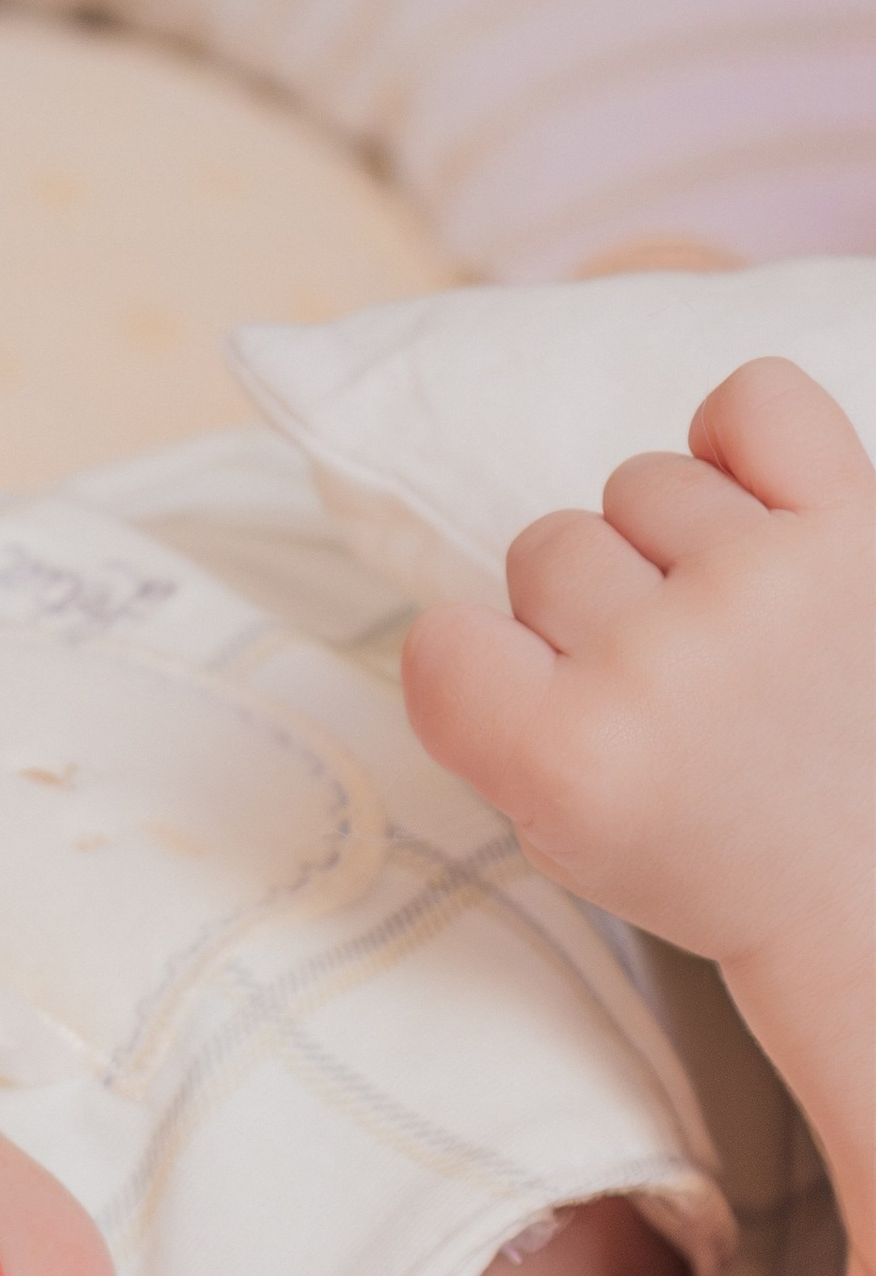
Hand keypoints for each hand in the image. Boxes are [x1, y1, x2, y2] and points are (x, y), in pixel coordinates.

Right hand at [401, 357, 874, 993]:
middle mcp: (662, 663)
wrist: (859, 877)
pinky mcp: (857, 524)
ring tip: (729, 628)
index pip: (441, 643)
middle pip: (545, 547)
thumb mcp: (554, 834)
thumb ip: (496, 716)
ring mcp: (765, 583)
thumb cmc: (705, 845)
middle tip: (663, 689)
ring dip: (668, 542)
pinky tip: (762, 517)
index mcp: (572, 760)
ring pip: (640, 482)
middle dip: (586, 609)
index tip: (547, 714)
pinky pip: (757, 398)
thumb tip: (497, 594)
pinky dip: (744, 441)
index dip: (485, 671)